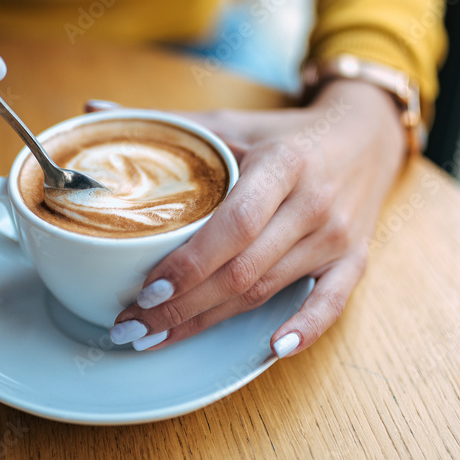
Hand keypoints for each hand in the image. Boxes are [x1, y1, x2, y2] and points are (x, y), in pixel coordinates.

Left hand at [104, 78, 406, 356]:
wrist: (366, 137)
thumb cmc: (288, 135)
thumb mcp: (234, 123)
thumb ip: (170, 125)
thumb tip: (93, 110)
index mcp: (282, 165)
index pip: (233, 225)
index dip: (189, 263)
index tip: (145, 290)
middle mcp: (313, 204)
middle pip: (243, 270)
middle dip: (182, 306)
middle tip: (132, 327)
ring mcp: (337, 237)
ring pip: (268, 291)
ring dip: (211, 322)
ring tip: (159, 337)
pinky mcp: (354, 260)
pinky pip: (331, 303)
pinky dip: (304, 329)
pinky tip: (271, 350)